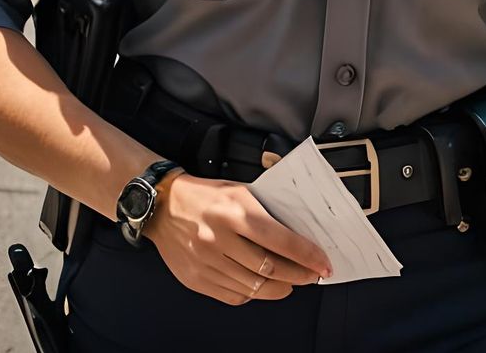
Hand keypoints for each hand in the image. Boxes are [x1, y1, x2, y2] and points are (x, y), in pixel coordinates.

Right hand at [145, 172, 331, 305]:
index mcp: (234, 210)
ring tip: (291, 282)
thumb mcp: (239, 189)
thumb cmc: (204, 196)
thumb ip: (266, 209)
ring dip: (280, 287)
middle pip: (270, 268)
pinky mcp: (197, 279)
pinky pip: (235, 295)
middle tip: (312, 274)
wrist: (162, 206)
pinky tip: (262, 285)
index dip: (306, 255)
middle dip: (299, 275)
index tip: (322, 262)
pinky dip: (254, 293)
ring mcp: (207, 261)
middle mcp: (219, 237)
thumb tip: (298, 229)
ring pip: (255, 286)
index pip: (280, 239)